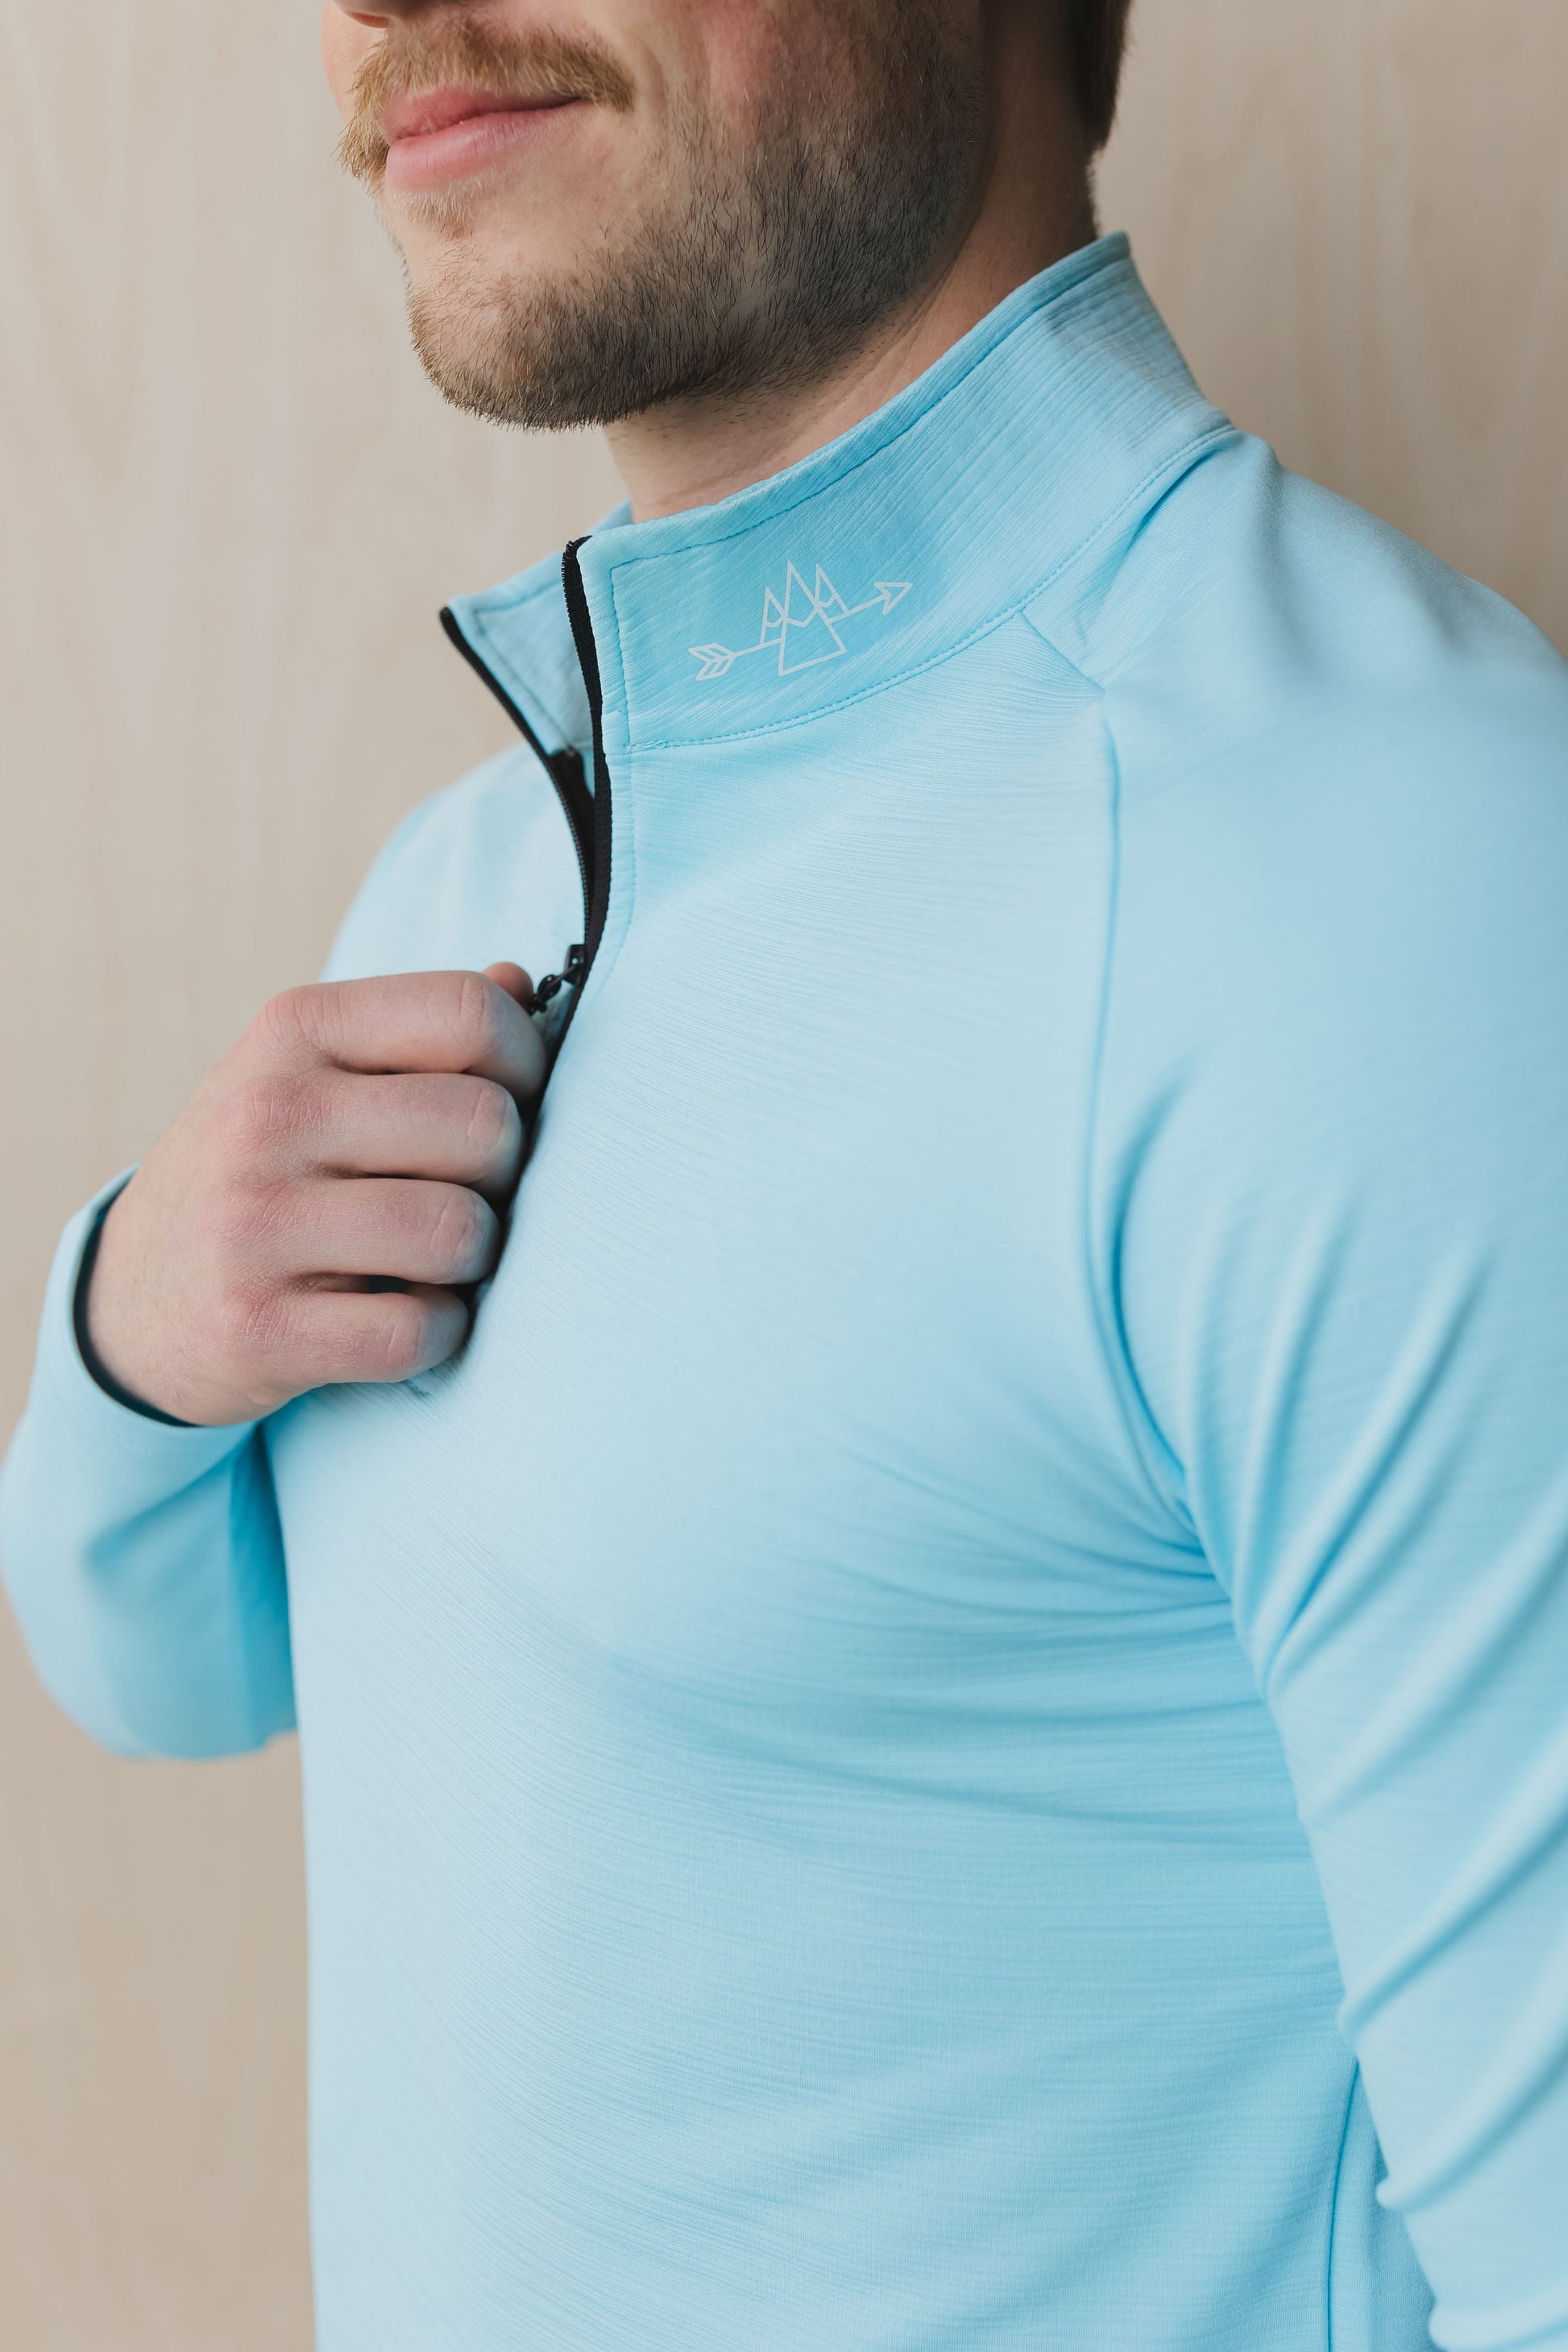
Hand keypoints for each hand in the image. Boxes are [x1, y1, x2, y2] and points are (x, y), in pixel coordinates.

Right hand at [83, 964, 544, 1426]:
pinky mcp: (254, 1327)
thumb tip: (521, 983)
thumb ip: (420, 1031)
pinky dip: (437, 1334)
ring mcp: (251, 1223)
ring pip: (458, 1231)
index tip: (510, 1104)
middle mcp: (266, 1115)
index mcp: (295, 1030)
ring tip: (432, 1260)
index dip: (526, 1065)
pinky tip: (404, 1318)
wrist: (136, 1297)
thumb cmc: (265, 1173)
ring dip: (474, 1260)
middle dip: (505, 1171)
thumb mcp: (315, 1074)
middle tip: (464, 1194)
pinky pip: (415, 1332)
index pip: (470, 1013)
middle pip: (483, 1123)